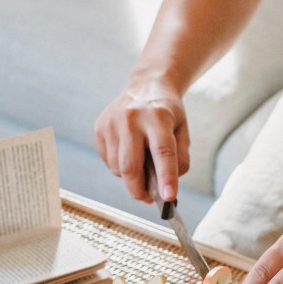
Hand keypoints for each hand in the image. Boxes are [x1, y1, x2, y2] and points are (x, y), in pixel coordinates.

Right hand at [94, 80, 190, 202]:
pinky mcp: (99, 127)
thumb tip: (166, 189)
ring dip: (130, 178)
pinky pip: (108, 161)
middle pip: (130, 166)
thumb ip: (180, 159)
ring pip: (117, 168)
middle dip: (138, 190)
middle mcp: (132, 117)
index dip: (166, 177)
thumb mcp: (183, 131)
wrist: (146, 85)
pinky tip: (129, 152)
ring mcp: (112, 122)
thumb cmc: (167, 113)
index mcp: (158, 116)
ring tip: (141, 165)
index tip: (168, 198)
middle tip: (148, 198)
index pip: (163, 151)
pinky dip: (119, 167)